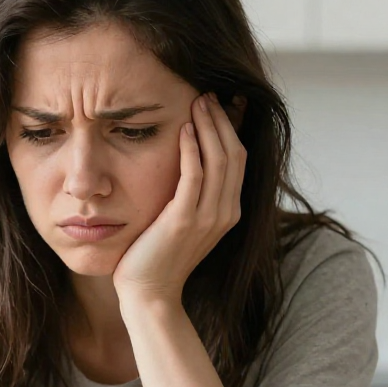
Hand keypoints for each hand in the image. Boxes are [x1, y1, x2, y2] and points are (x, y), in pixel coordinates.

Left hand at [112, 92, 246, 306]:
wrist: (149, 293)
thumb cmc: (157, 255)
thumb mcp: (182, 220)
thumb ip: (191, 194)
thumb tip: (187, 163)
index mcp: (228, 211)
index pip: (238, 159)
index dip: (231, 128)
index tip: (219, 103)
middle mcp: (225, 212)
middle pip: (234, 153)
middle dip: (222, 120)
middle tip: (208, 93)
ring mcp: (208, 217)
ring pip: (219, 159)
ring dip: (209, 126)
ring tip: (198, 101)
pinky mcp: (185, 220)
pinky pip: (195, 176)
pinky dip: (192, 148)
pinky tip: (183, 128)